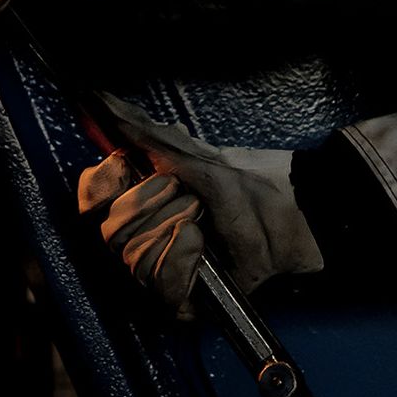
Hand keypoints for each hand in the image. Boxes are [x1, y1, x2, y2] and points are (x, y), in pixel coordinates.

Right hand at [76, 97, 323, 313]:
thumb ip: (147, 135)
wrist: (302, 216)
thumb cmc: (255, 184)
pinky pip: (161, 290)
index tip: (124, 169)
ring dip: (170, 233)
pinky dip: (179, 262)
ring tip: (200, 221)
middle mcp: (149, 237)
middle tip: (188, 197)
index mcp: (145, 200)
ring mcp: (167, 270)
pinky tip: (199, 246)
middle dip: (149, 207)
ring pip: (134, 261)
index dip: (102, 187)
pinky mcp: (188, 300)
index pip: (94, 198)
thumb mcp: (199, 156)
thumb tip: (101, 96)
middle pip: (111, 232)